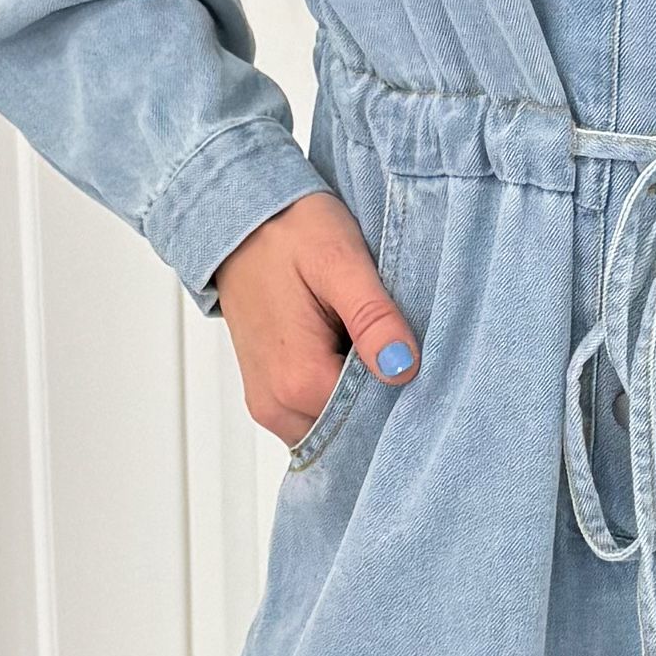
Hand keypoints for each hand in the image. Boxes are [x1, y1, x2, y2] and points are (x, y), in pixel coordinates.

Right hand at [217, 187, 418, 447]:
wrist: (239, 222)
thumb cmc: (288, 233)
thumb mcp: (340, 262)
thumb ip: (373, 318)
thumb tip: (402, 367)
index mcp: (298, 380)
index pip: (374, 422)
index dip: (403, 394)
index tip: (415, 361)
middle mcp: (276, 406)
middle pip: (352, 433)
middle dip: (381, 404)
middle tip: (396, 351)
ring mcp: (268, 405)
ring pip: (334, 429)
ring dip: (358, 401)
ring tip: (368, 348)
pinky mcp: (267, 395)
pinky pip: (313, 416)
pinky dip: (337, 397)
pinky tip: (348, 355)